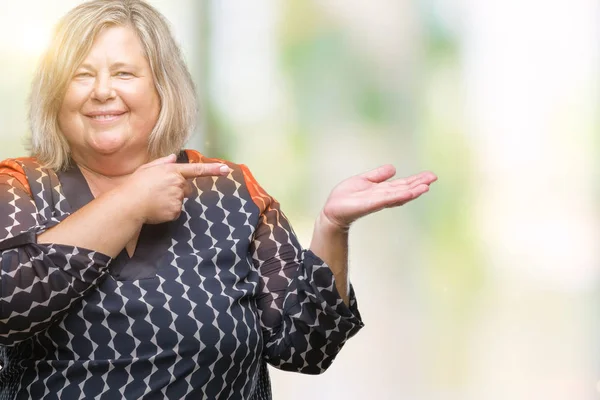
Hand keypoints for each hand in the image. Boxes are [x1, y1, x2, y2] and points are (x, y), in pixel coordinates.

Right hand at [121, 154, 229, 223]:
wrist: (129, 203)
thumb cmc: (136, 184)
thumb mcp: (148, 168)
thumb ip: (163, 163)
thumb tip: (174, 158)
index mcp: (172, 171)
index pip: (197, 170)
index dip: (213, 170)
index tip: (226, 169)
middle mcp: (178, 183)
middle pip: (186, 188)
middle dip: (176, 189)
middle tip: (158, 191)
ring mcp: (178, 198)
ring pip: (180, 200)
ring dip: (171, 200)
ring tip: (154, 199)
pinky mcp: (176, 211)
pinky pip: (176, 211)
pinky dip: (168, 211)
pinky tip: (157, 208)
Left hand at [321, 165, 436, 230]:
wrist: (333, 210)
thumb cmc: (346, 197)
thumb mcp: (364, 181)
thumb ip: (378, 176)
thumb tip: (394, 168)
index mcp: (382, 190)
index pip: (402, 185)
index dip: (415, 180)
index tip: (429, 176)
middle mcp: (383, 196)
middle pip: (404, 190)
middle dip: (418, 184)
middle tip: (434, 178)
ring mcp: (378, 201)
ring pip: (398, 195)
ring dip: (412, 191)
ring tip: (426, 187)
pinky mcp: (370, 204)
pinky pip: (386, 199)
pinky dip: (398, 196)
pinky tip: (408, 193)